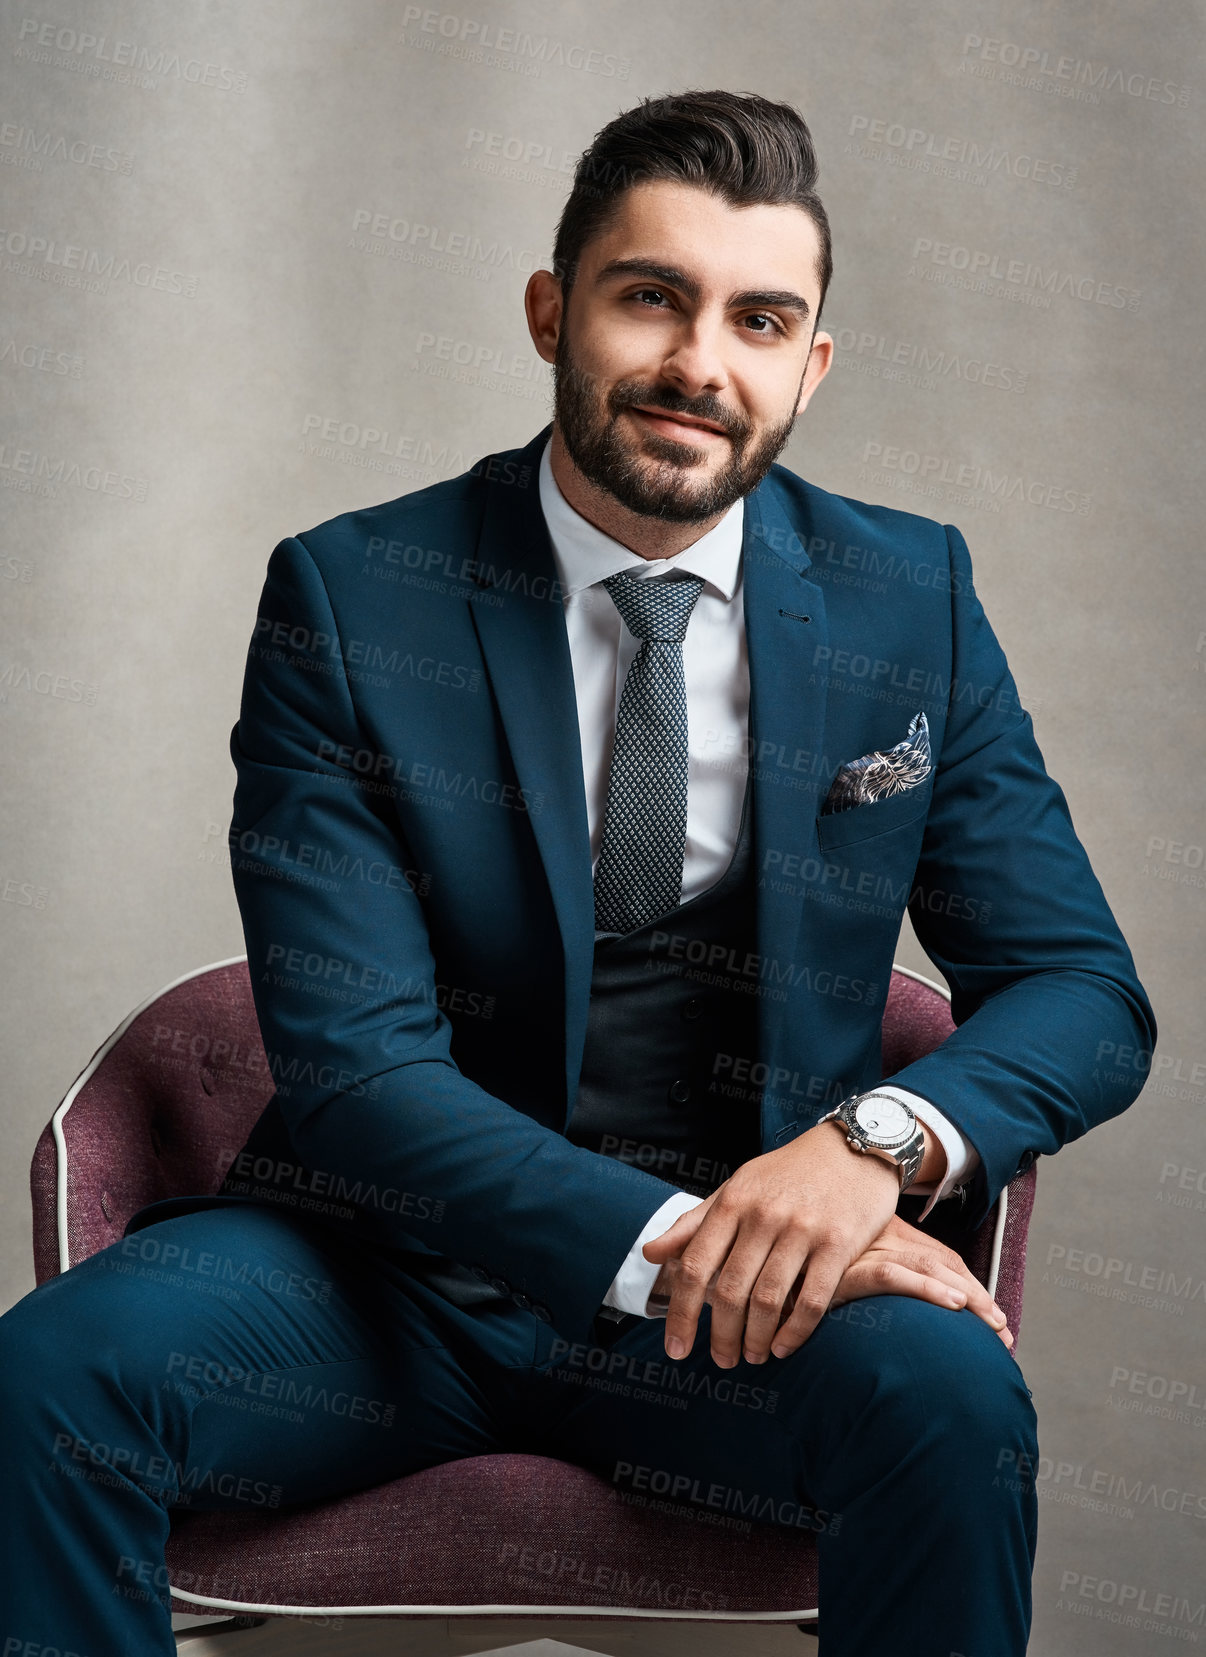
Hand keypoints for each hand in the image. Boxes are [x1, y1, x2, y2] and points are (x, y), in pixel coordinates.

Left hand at [642, 1117, 906, 1366]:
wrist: (854, 1146)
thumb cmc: (788, 1173)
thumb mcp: (736, 1187)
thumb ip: (694, 1223)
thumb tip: (650, 1254)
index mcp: (733, 1202)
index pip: (694, 1265)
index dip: (680, 1312)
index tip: (676, 1348)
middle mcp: (763, 1215)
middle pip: (729, 1290)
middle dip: (720, 1335)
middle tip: (722, 1360)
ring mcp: (802, 1229)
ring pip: (768, 1299)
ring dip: (755, 1339)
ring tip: (752, 1357)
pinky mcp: (839, 1242)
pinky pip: (813, 1299)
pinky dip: (795, 1331)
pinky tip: (784, 1347)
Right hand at [791, 1212, 1012, 1346]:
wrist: (747, 1243)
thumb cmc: (787, 1262)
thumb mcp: (833, 1266)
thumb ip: (859, 1278)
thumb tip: (895, 1306)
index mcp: (878, 1231)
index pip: (935, 1255)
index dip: (966, 1284)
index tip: (995, 1319)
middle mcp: (874, 1235)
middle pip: (938, 1262)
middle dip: (976, 1297)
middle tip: (1004, 1334)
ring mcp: (859, 1248)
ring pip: (925, 1266)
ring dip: (965, 1296)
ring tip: (993, 1326)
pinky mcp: (842, 1265)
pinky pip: (892, 1277)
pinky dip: (925, 1290)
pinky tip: (953, 1306)